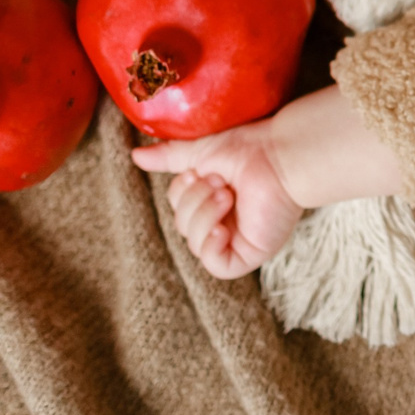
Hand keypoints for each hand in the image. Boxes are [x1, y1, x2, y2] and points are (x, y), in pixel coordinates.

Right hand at [134, 122, 304, 278]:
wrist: (279, 156)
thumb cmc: (249, 148)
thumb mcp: (200, 151)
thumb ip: (169, 157)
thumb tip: (135, 156)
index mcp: (212, 200)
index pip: (177, 208)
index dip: (182, 192)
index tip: (201, 172)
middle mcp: (224, 221)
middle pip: (182, 226)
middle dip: (195, 202)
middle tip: (219, 182)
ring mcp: (237, 239)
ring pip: (195, 244)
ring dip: (205, 215)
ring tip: (227, 194)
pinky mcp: (249, 254)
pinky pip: (216, 265)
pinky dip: (211, 246)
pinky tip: (221, 228)